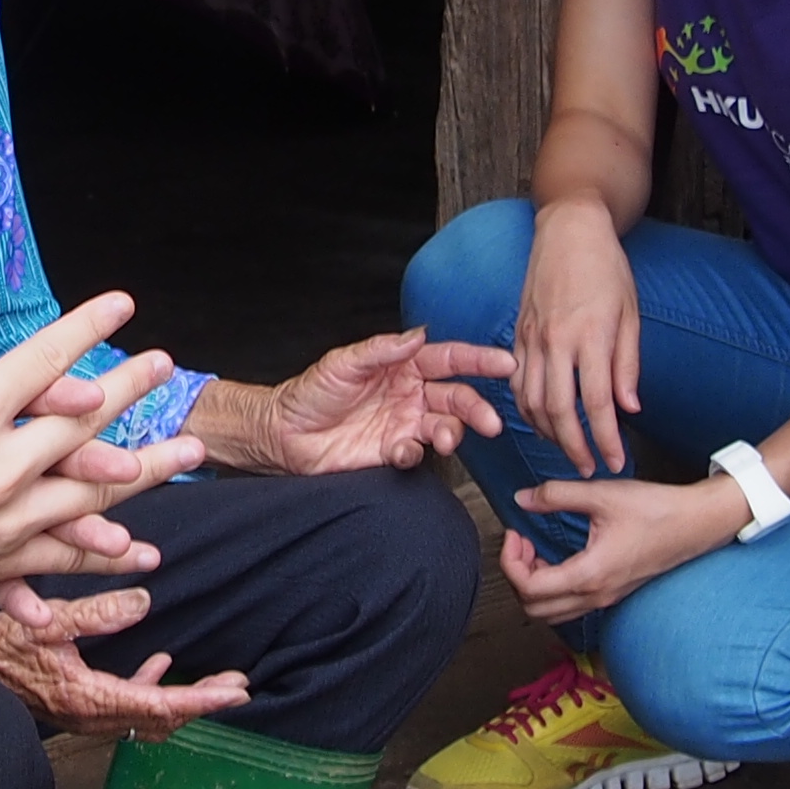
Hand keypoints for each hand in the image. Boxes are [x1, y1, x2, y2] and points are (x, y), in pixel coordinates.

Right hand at [0, 250, 203, 609]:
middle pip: (83, 423)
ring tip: (188, 451)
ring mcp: (0, 520)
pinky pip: (59, 555)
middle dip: (132, 390)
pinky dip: (100, 550)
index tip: (123, 303)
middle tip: (167, 365)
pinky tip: (138, 549)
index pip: (43, 359)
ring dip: (145, 470)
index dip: (86, 326)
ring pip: (90, 493)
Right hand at [0, 583, 250, 735]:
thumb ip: (96, 613)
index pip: (157, 705)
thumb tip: (144, 603)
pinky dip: (149, 689)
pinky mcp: (76, 704)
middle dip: (202, 702)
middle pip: (160, 717)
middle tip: (238, 686)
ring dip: (181, 698)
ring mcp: (83, 714)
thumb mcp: (46, 622)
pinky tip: (159, 663)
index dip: (201, 699)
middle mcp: (90, 715)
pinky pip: (124, 704)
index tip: (235, 693)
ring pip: (146, 715)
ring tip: (214, 681)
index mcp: (87, 697)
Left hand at [237, 331, 508, 473]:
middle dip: (478, 408)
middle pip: (457, 398)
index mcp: (403, 366)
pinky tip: (403, 452)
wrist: (283, 433)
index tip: (506, 364)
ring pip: (445, 427)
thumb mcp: (342, 363)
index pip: (448, 359)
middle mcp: (411, 394)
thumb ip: (381, 350)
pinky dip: (416, 453)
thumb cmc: (310, 392)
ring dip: (454, 433)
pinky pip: (416, 453)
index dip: (479, 361)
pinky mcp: (392, 451)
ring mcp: (404, 424)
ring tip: (448, 440)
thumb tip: (418, 335)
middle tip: (492, 422)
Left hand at [497, 475, 748, 624]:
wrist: (697, 524)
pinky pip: (570, 607)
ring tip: (536, 551)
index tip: (515, 533)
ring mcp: (605, 599)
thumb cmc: (657, 510)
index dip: (510, 561)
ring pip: (551, 612)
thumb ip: (556, 495)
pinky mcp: (613, 594)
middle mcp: (596, 595)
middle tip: (522, 542)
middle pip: (534, 608)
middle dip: (517, 576)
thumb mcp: (602, 494)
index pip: (529, 588)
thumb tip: (522, 498)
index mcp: (589, 574)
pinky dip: (553, 589)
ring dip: (534, 586)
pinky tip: (557, 559)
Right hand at [514, 198, 642, 475]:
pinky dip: (526, 409)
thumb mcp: (631, 313)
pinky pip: (517, 383)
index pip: (598, 404)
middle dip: (575, 448)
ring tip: (568, 450)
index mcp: (591, 336)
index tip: (616, 462)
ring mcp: (532, 338)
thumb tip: (630, 408)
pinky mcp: (519, 334)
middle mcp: (557, 341)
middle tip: (589, 469)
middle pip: (560, 412)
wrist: (569, 229)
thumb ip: (628, 364)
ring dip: (549, 434)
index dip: (607, 440)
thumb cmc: (607, 268)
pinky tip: (542, 422)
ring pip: (532, 402)